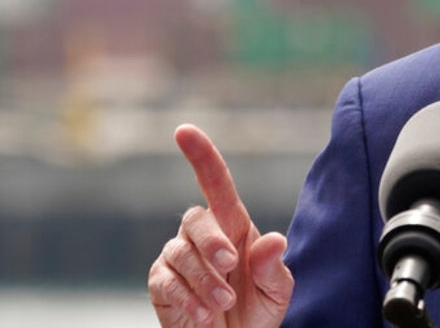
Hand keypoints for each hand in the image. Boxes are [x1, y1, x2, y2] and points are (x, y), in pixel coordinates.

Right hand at [148, 124, 294, 326]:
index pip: (216, 184)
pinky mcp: (161, 283)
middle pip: (196, 219)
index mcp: (234, 226)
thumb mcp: (277, 293)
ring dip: (204, 281)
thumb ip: (274, 268)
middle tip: (232, 267)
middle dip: (212, 243)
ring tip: (223, 305)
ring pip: (180, 254)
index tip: (184, 131)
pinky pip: (165, 282)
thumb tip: (275, 240)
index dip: (201, 156)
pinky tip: (203, 315)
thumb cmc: (258, 311)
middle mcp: (203, 235)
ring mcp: (178, 258)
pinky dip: (186, 298)